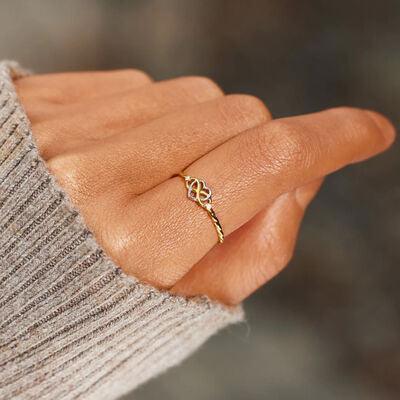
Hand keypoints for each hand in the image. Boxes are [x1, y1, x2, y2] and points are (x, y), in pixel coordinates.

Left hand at [15, 70, 394, 304]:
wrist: (4, 277)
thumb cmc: (98, 299)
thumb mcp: (187, 300)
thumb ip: (259, 245)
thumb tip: (303, 175)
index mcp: (138, 239)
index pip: (263, 161)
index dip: (329, 139)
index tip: (368, 130)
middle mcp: (97, 174)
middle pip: (236, 117)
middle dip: (250, 147)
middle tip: (220, 186)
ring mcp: (66, 127)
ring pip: (192, 95)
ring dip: (201, 133)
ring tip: (162, 179)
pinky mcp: (46, 98)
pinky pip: (139, 85)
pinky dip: (156, 118)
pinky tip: (127, 155)